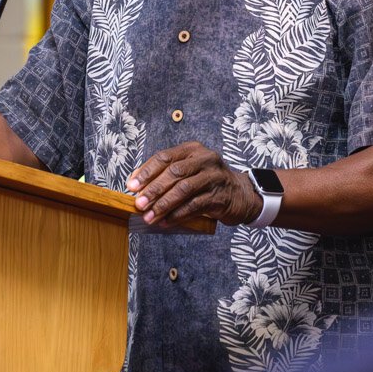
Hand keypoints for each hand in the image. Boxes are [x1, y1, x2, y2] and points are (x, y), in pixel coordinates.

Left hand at [126, 141, 261, 227]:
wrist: (240, 194)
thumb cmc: (208, 182)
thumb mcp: (188, 171)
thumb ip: (165, 174)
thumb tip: (136, 183)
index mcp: (192, 149)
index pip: (164, 157)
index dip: (146, 172)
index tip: (131, 186)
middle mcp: (205, 159)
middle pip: (174, 173)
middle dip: (153, 190)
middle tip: (139, 203)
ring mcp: (214, 177)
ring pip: (184, 190)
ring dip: (164, 204)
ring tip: (150, 216)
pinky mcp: (220, 196)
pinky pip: (195, 205)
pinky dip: (178, 214)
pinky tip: (166, 221)